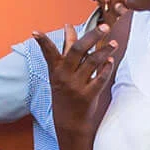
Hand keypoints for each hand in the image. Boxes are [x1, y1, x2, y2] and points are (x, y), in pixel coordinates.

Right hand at [35, 14, 121, 138]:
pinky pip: (100, 79)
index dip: (42, 42)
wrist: (69, 122)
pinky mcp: (88, 95)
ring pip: (93, 62)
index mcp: (56, 69)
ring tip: (114, 43)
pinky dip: (107, 68)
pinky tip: (110, 60)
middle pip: (78, 50)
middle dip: (92, 36)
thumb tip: (68, 27)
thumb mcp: (59, 73)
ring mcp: (77, 86)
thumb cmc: (64, 93)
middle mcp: (65, 76)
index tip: (35, 32)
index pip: (48, 52)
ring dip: (105, 50)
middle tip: (104, 27)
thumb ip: (66, 49)